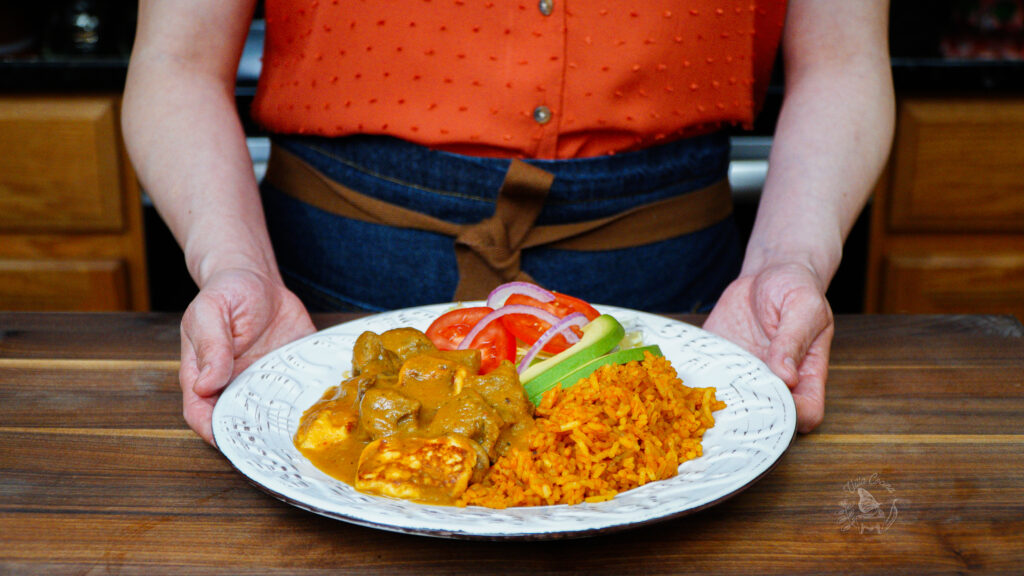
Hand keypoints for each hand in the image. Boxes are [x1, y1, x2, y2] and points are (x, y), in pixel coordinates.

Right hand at [178, 268, 315, 444]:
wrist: (258, 279)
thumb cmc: (227, 293)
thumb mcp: (210, 311)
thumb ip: (210, 346)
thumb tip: (204, 384)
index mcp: (206, 374)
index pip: (202, 413)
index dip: (212, 431)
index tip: (228, 441)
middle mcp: (235, 384)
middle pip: (240, 421)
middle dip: (256, 436)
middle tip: (274, 442)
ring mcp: (265, 381)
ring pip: (274, 414)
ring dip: (287, 424)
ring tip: (303, 429)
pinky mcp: (291, 372)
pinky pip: (301, 392)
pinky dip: (312, 400)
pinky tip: (326, 404)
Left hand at [702, 263, 833, 432]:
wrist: (767, 275)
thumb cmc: (795, 289)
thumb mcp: (802, 307)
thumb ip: (793, 340)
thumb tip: (787, 376)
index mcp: (805, 374)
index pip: (806, 412)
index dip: (793, 417)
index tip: (773, 403)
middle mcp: (774, 381)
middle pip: (766, 418)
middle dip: (748, 419)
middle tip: (729, 404)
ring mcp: (745, 375)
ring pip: (732, 406)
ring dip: (716, 406)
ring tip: (701, 397)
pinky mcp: (721, 363)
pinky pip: (707, 381)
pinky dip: (694, 383)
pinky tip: (681, 376)